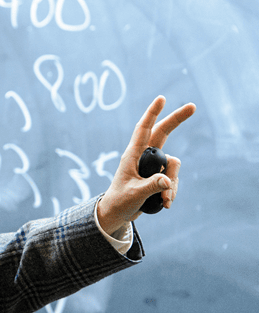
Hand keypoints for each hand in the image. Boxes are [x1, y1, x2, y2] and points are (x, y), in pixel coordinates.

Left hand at [97, 96, 195, 234]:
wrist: (118, 213)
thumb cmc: (120, 201)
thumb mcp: (135, 195)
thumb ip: (151, 187)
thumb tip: (168, 181)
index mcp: (132, 155)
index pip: (143, 130)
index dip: (152, 113)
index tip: (162, 98)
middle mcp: (144, 156)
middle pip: (163, 133)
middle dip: (177, 120)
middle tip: (193, 106)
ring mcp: (153, 165)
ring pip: (173, 165)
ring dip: (173, 183)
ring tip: (165, 200)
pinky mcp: (159, 176)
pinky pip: (173, 179)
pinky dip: (172, 191)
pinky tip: (166, 204)